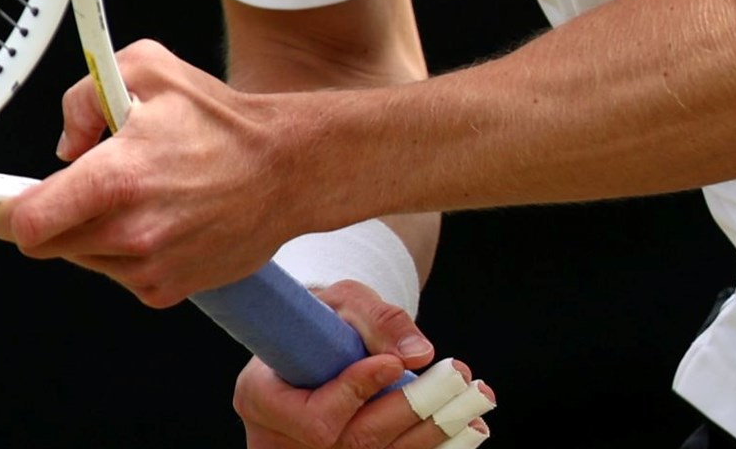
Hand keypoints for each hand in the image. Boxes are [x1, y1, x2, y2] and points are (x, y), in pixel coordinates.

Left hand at [0, 38, 299, 304]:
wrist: (286, 170)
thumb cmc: (222, 122)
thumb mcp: (146, 69)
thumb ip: (84, 95)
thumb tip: (64, 143)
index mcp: (117, 178)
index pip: (27, 222)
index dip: (2, 213)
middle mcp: (129, 230)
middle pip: (46, 244)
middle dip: (51, 215)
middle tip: (80, 187)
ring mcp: (147, 266)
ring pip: (82, 258)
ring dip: (92, 231)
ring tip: (138, 194)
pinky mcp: (165, 290)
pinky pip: (118, 273)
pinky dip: (125, 250)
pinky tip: (160, 218)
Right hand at [234, 280, 494, 447]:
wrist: (315, 341)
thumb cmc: (323, 316)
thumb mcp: (343, 301)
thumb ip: (379, 322)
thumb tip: (418, 354)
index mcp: (260, 398)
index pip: (314, 417)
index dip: (354, 393)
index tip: (393, 364)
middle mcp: (279, 441)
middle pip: (354, 441)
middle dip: (412, 410)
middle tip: (459, 378)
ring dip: (432, 431)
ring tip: (475, 401)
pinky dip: (430, 445)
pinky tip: (467, 427)